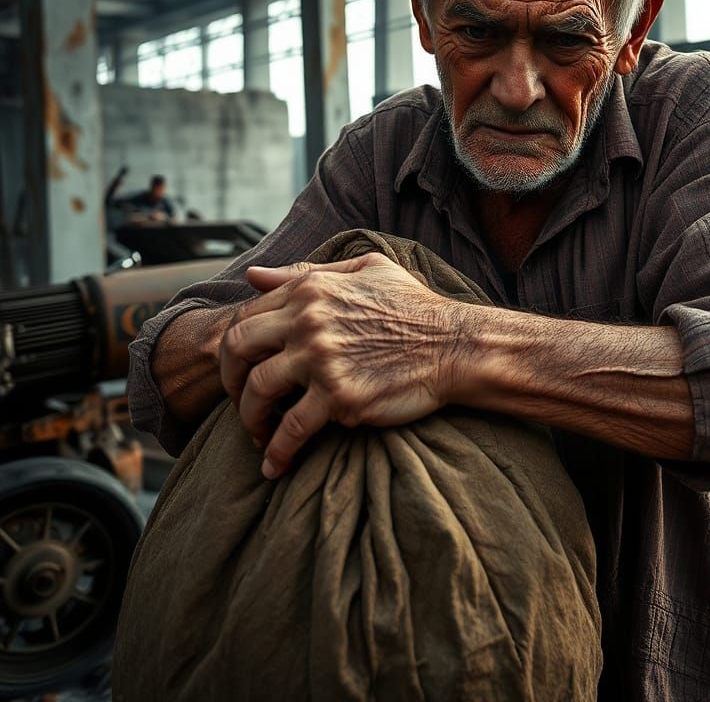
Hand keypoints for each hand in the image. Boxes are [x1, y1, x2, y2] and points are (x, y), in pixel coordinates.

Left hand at [219, 253, 463, 478]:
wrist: (456, 345)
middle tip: (240, 401)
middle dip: (228, 380)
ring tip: (259, 435)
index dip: (236, 347)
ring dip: (249, 419)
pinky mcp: (340, 397)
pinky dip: (277, 452)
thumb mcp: (366, 270)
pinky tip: (275, 466)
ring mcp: (323, 359)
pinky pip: (291, 430)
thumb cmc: (415, 306)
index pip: (247, 315)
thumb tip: (252, 276)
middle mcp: (309, 321)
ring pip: (257, 392)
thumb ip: (308, 271)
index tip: (244, 368)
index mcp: (311, 289)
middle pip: (237, 350)